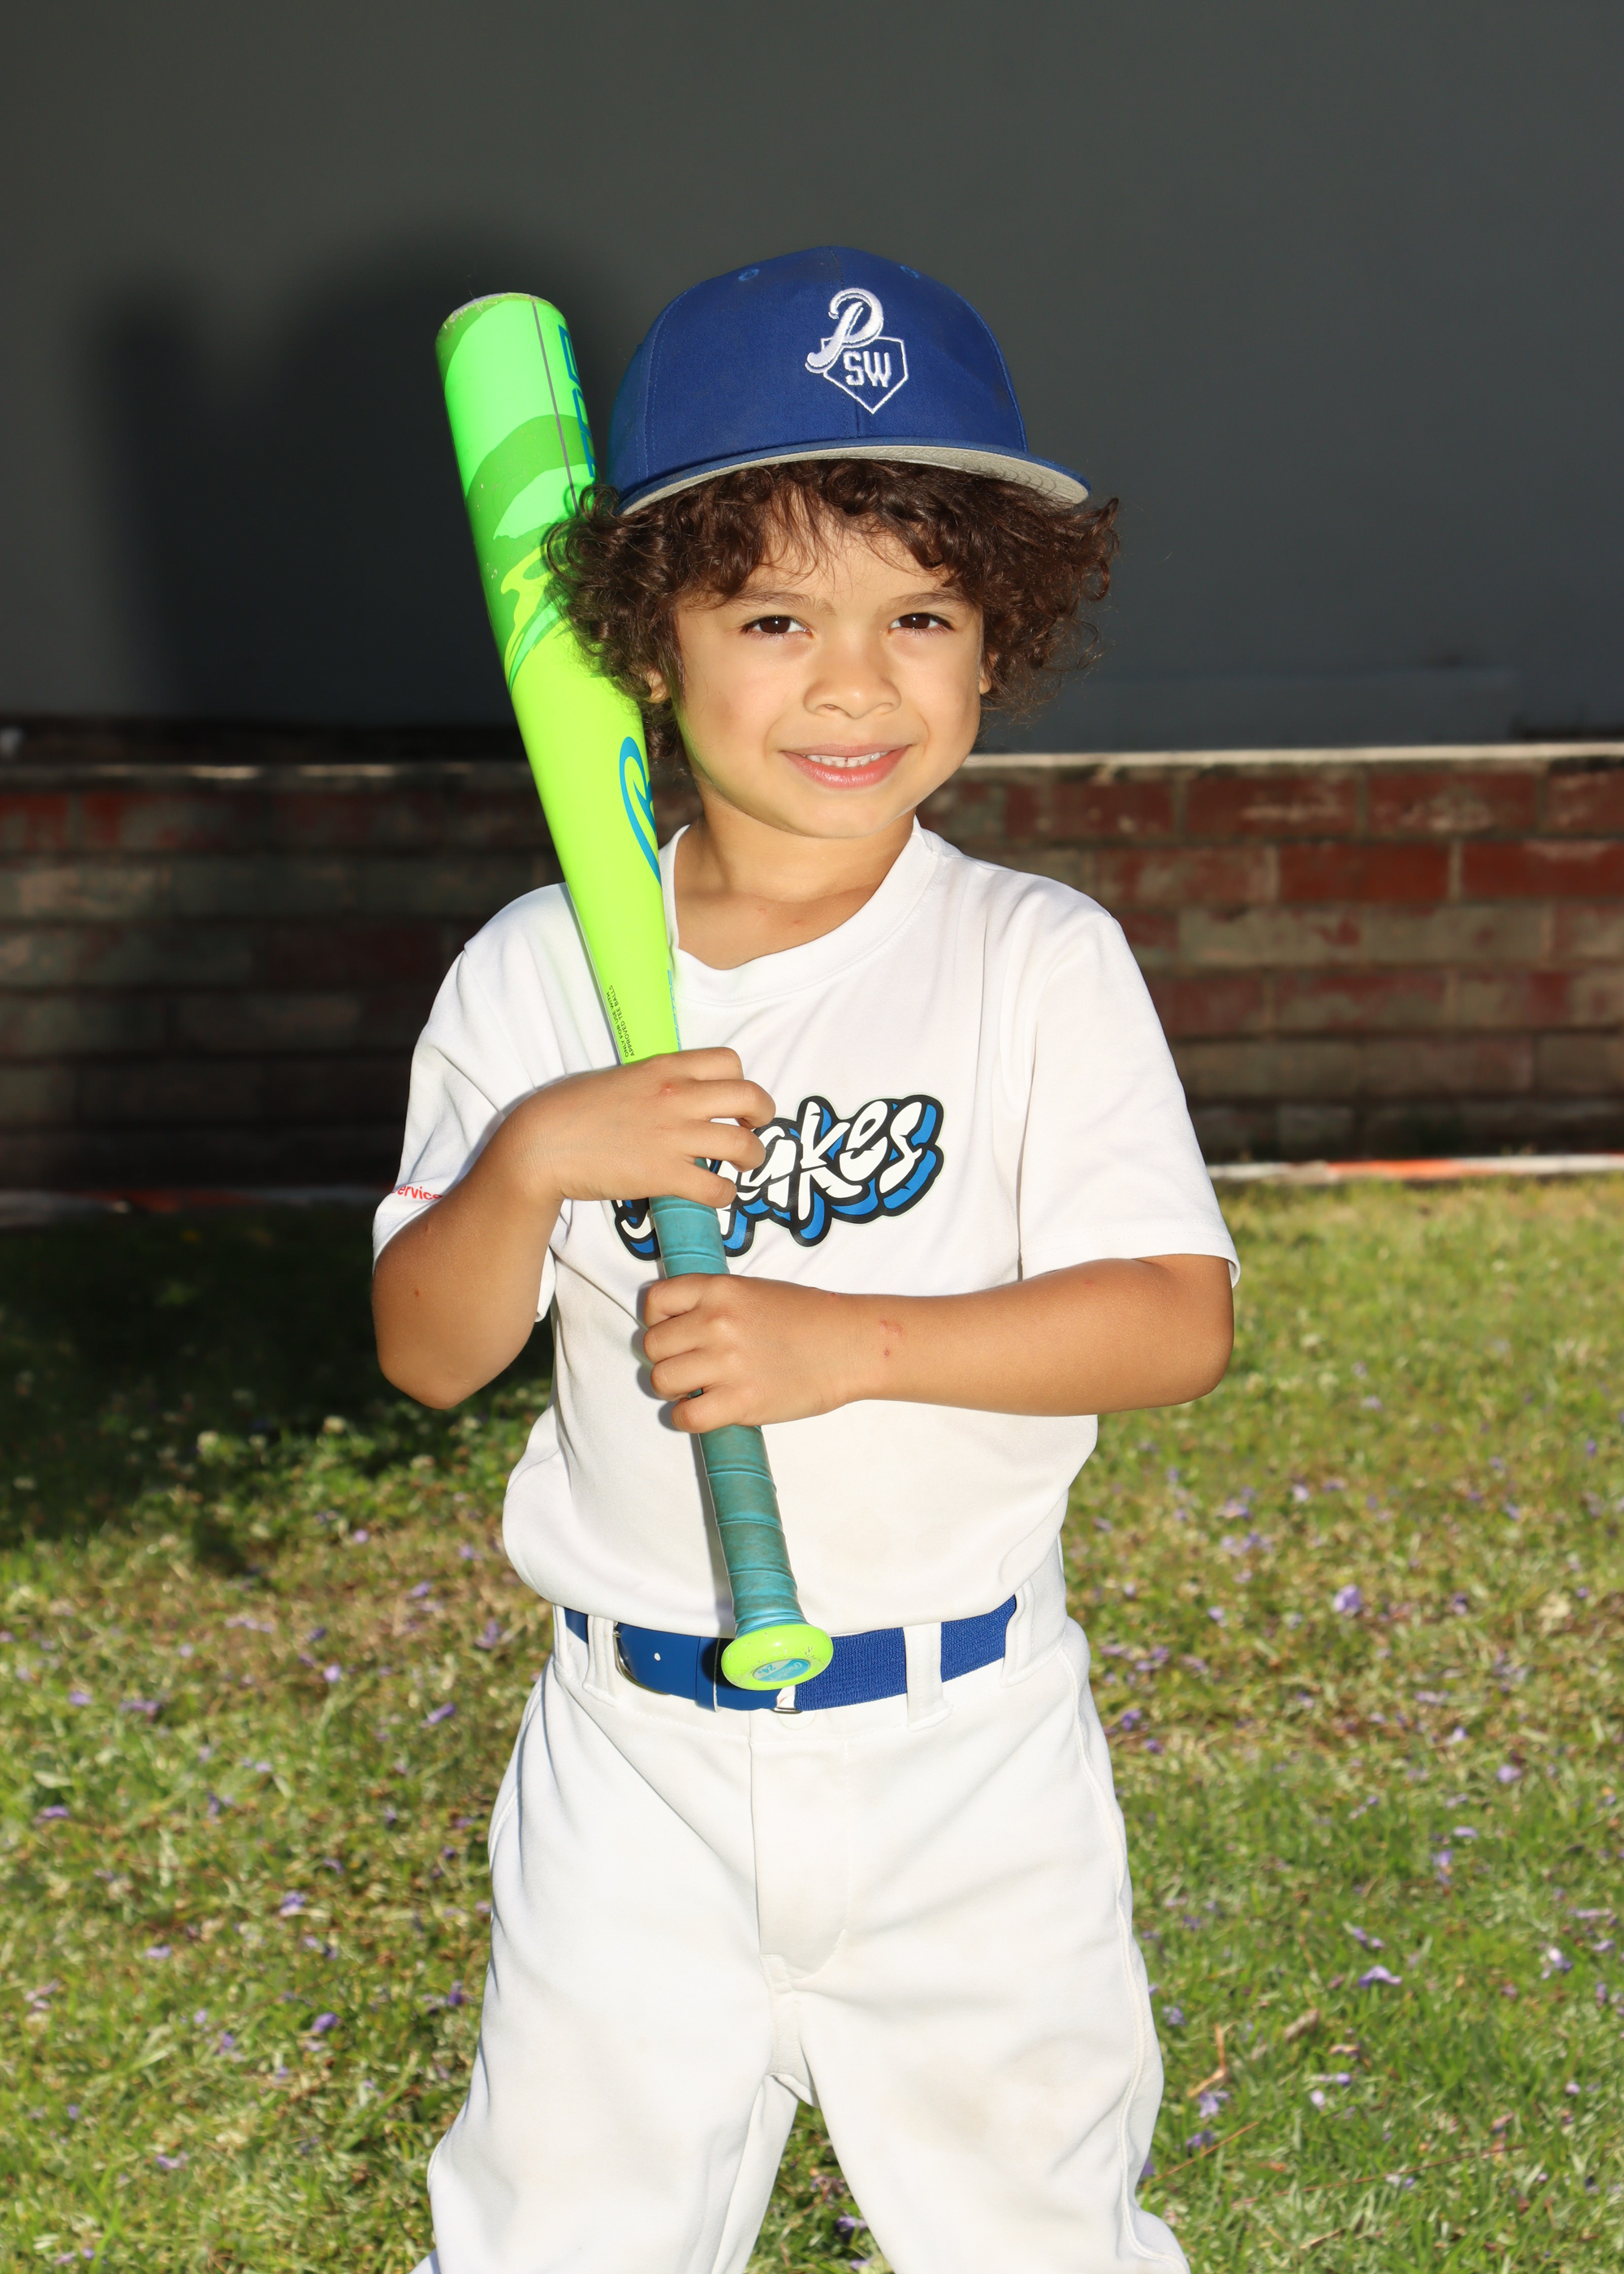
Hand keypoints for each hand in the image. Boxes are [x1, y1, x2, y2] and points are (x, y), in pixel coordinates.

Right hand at [491, 1049, 772, 1215]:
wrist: (542, 1143)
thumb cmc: (572, 1109)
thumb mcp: (621, 1077)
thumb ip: (656, 1082)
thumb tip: (678, 1096)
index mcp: (665, 1067)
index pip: (730, 1061)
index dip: (742, 1081)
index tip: (736, 1100)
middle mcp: (677, 1096)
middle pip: (750, 1098)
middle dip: (762, 1115)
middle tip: (753, 1130)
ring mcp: (673, 1136)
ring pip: (743, 1146)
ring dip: (752, 1159)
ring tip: (742, 1167)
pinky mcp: (664, 1175)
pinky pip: (717, 1188)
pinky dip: (724, 1195)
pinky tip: (715, 1194)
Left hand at [642, 1274, 862, 1429]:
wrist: (849, 1345)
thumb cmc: (808, 1317)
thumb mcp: (755, 1291)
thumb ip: (715, 1303)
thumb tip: (679, 1327)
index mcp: (720, 1289)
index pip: (655, 1300)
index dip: (657, 1320)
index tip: (673, 1332)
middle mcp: (717, 1322)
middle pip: (652, 1346)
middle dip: (665, 1358)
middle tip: (690, 1365)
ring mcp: (727, 1363)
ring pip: (661, 1381)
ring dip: (675, 1389)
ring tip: (699, 1388)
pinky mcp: (740, 1402)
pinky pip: (685, 1416)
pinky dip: (687, 1418)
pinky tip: (705, 1411)